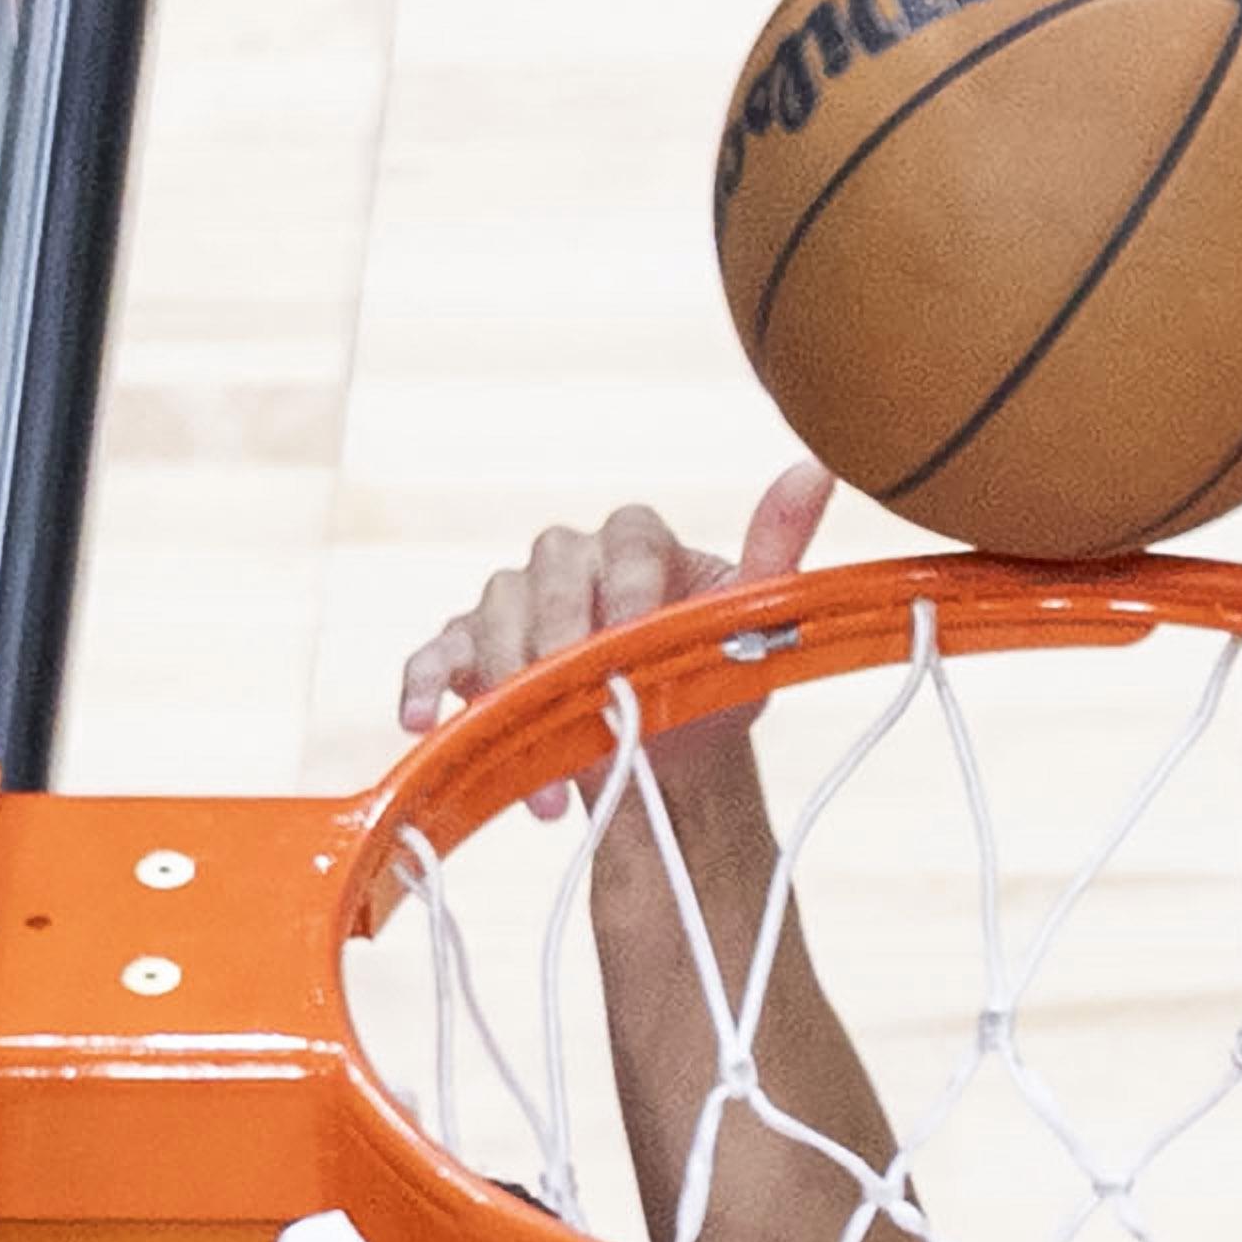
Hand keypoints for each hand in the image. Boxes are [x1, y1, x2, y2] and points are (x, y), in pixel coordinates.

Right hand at [396, 462, 834, 817]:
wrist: (664, 762)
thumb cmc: (709, 685)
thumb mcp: (753, 628)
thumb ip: (777, 553)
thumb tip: (818, 468)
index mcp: (638, 543)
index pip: (629, 536)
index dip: (629, 585)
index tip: (636, 639)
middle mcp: (571, 561)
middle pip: (550, 569)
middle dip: (563, 642)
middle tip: (583, 704)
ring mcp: (515, 604)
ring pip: (494, 612)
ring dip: (512, 688)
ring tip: (549, 773)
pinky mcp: (470, 651)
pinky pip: (436, 652)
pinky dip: (426, 683)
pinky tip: (424, 719)